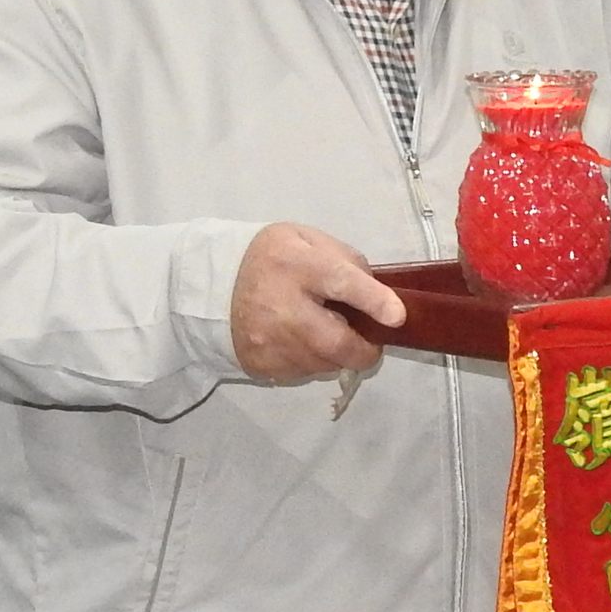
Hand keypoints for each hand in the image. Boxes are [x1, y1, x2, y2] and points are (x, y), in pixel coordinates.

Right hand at [229, 223, 402, 382]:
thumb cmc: (269, 258)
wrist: (212, 287)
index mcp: (295, 265)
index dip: (373, 301)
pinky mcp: (263, 367)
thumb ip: (344, 259)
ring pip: (325, 363)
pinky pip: (305, 372)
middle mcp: (282, 308)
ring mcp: (270, 344)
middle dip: (364, 348)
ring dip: (336, 352)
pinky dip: (312, 359)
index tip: (397, 316)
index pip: (340, 282)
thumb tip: (377, 294)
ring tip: (323, 329)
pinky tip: (299, 339)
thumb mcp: (305, 239)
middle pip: (337, 342)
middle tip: (369, 339)